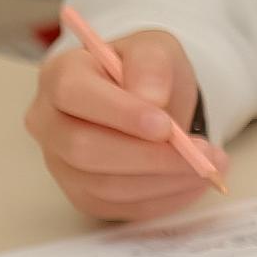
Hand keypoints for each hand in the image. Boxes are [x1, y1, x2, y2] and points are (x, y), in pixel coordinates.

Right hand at [23, 26, 220, 221]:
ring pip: (105, 185)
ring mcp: (61, 164)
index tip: (165, 126)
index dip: (119, 113)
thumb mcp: (155, 49)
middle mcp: (48, 123)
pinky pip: (121, 208)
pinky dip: (164, 199)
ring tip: (208, 166)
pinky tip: (192, 182)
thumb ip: (151, 64)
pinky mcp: (84, 195)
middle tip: (200, 153)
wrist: (151, 102)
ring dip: (163, 180)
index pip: (74, 94)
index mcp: (58, 76)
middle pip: (84, 149)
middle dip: (148, 156)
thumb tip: (152, 99)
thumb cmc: (145, 72)